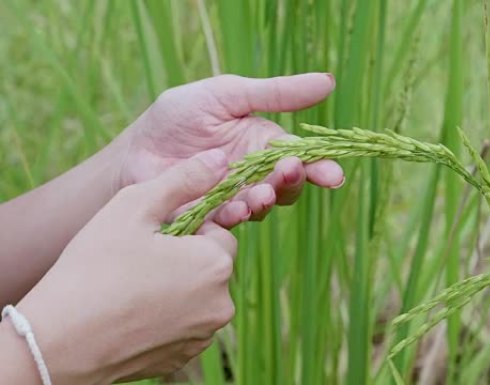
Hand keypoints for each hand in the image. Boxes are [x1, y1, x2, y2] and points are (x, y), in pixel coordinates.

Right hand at [13, 150, 236, 383]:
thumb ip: (183, 180)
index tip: (152, 236)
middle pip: (210, 264)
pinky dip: (165, 316)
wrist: (57, 343)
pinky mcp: (183, 358)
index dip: (185, 229)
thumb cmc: (94, 268)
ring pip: (198, 295)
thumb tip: (220, 159)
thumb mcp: (135, 207)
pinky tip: (131, 313)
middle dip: (184, 257)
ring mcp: (203, 335)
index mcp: (216, 264)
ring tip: (131, 286)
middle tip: (138, 260)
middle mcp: (221, 303)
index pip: (218, 231)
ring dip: (176, 287)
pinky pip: (183, 324)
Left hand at [117, 73, 344, 226]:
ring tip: (260, 193)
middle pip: (286, 186)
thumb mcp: (229, 94)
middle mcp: (255, 175)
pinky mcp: (209, 217)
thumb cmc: (180, 116)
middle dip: (292, 182)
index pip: (301, 158)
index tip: (332, 175)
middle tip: (288, 172)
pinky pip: (228, 223)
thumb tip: (329, 82)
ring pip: (262, 207)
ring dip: (265, 201)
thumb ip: (277, 93)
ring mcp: (233, 199)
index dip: (320, 168)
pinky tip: (232, 208)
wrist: (135, 149)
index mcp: (264, 145)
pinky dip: (233, 217)